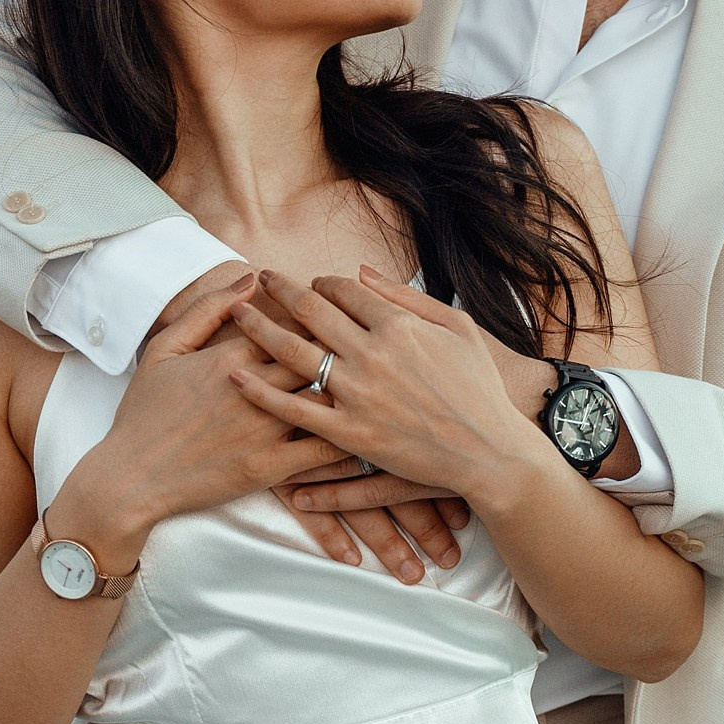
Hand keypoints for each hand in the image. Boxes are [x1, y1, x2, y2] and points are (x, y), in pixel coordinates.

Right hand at [53, 273, 347, 566]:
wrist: (130, 477)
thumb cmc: (144, 411)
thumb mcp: (166, 348)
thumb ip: (208, 310)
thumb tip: (249, 279)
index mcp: (230, 357)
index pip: (290, 322)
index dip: (320, 313)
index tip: (338, 307)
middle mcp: (253, 390)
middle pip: (317, 356)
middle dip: (347, 346)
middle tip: (373, 339)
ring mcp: (264, 431)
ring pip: (326, 401)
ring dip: (356, 390)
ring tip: (382, 380)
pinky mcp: (269, 469)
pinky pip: (322, 453)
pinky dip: (350, 440)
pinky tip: (372, 432)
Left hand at [217, 285, 473, 583]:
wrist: (488, 452)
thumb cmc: (479, 389)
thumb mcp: (458, 328)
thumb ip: (408, 297)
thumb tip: (362, 271)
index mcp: (399, 325)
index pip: (345, 291)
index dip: (322, 282)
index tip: (311, 283)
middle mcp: (373, 354)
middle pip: (311, 311)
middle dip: (282, 290)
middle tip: (261, 279)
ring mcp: (358, 394)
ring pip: (293, 352)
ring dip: (260, 326)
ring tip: (237, 312)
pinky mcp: (348, 433)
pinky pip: (293, 409)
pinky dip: (261, 390)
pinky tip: (236, 374)